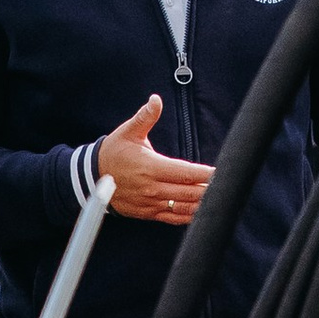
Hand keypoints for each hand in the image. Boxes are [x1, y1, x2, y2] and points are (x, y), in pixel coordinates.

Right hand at [95, 93, 214, 225]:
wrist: (92, 178)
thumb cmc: (113, 152)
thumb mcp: (127, 132)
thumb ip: (145, 117)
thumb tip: (156, 100)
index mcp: (150, 167)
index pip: (184, 173)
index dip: (204, 174)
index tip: (220, 172)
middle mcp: (152, 188)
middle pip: (188, 192)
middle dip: (208, 190)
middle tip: (227, 187)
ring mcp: (150, 203)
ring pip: (182, 207)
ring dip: (201, 204)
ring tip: (218, 200)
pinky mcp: (148, 213)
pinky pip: (172, 218)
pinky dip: (188, 216)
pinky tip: (201, 212)